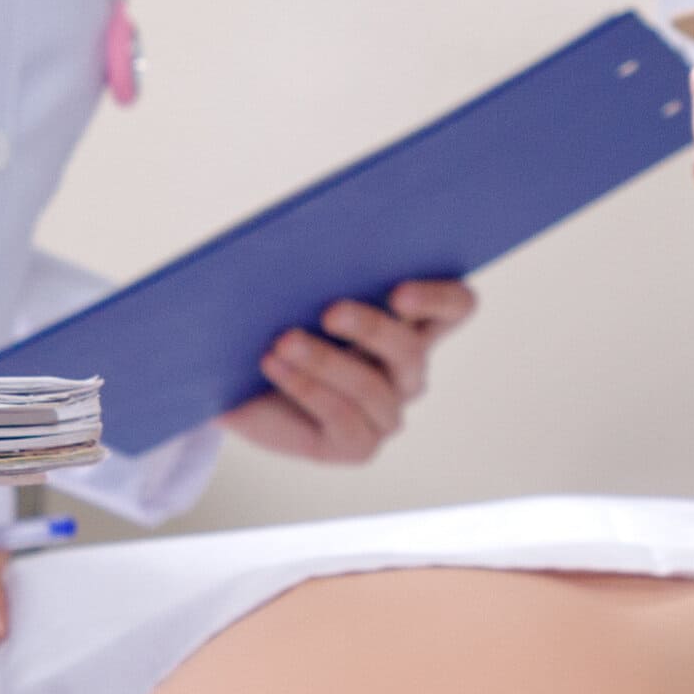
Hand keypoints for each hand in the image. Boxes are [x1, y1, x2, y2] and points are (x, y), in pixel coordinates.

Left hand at [222, 275, 476, 465]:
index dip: (441, 298)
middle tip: (330, 312)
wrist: (235, 386)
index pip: (457, 306)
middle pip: (411, 351)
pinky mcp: (358, 446)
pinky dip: (307, 388)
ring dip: (326, 362)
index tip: (398, 292)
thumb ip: (323, 272)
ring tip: (283, 342)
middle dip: (372, 329)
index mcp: (411, 325)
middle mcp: (406, 372)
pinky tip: (274, 365)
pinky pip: (344, 418)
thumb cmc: (275, 325)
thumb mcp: (299, 292)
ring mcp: (387, 414)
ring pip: (374, 388)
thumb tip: (317, 246)